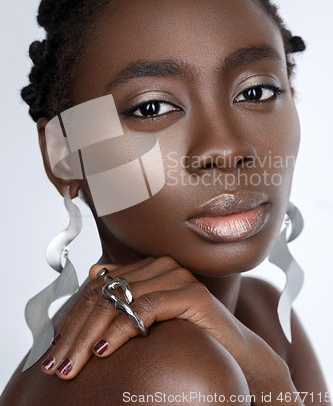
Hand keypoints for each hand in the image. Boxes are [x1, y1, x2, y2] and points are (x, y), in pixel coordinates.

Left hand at [41, 255, 297, 401]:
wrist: (235, 354)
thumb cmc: (189, 337)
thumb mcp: (148, 320)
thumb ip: (124, 297)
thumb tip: (94, 271)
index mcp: (149, 268)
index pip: (98, 289)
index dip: (73, 318)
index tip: (53, 349)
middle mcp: (161, 266)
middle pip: (105, 294)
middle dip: (76, 331)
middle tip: (56, 364)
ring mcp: (177, 277)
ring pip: (120, 302)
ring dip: (91, 335)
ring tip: (72, 364)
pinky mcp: (191, 293)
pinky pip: (146, 309)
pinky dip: (122, 329)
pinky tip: (105, 350)